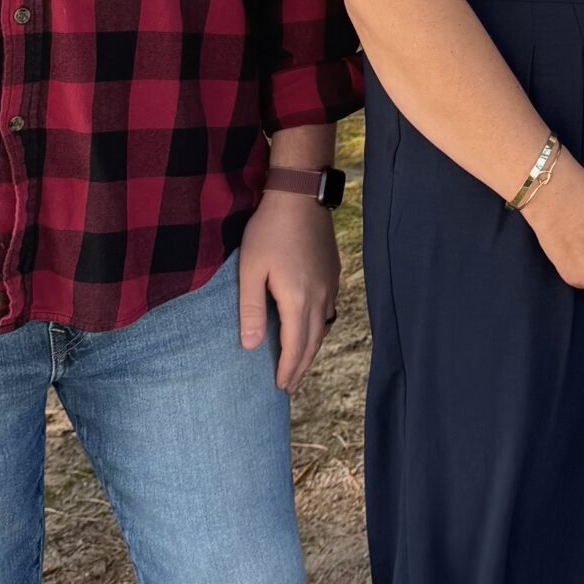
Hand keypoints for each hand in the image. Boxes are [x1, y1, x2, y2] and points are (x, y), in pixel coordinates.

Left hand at [239, 185, 341, 390]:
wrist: (300, 197)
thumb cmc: (268, 231)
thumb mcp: (250, 270)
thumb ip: (250, 310)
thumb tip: (252, 346)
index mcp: (297, 299)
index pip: (295, 346)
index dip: (288, 369)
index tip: (280, 387)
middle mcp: (319, 296)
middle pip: (313, 342)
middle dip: (301, 366)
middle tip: (289, 386)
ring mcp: (330, 284)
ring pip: (324, 327)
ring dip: (312, 349)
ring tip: (300, 364)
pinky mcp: (333, 273)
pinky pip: (329, 310)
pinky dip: (320, 328)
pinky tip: (312, 329)